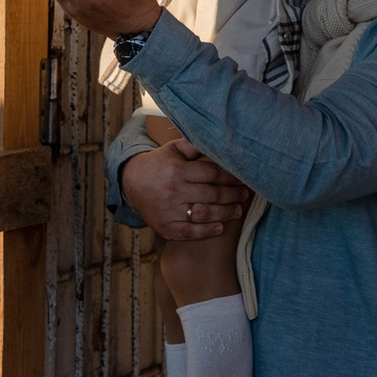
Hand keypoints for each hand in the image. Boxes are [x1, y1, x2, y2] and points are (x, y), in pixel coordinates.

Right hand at [121, 139, 252, 242]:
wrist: (132, 182)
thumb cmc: (159, 164)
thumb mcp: (174, 149)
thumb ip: (196, 146)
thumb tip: (220, 143)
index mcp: (178, 170)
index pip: (212, 174)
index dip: (231, 177)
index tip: (242, 179)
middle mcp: (174, 191)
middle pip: (212, 194)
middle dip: (233, 195)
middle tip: (245, 195)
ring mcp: (169, 211)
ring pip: (205, 214)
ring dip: (226, 213)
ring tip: (238, 210)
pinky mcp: (166, 227)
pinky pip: (190, 232)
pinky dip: (207, 232)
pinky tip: (220, 228)